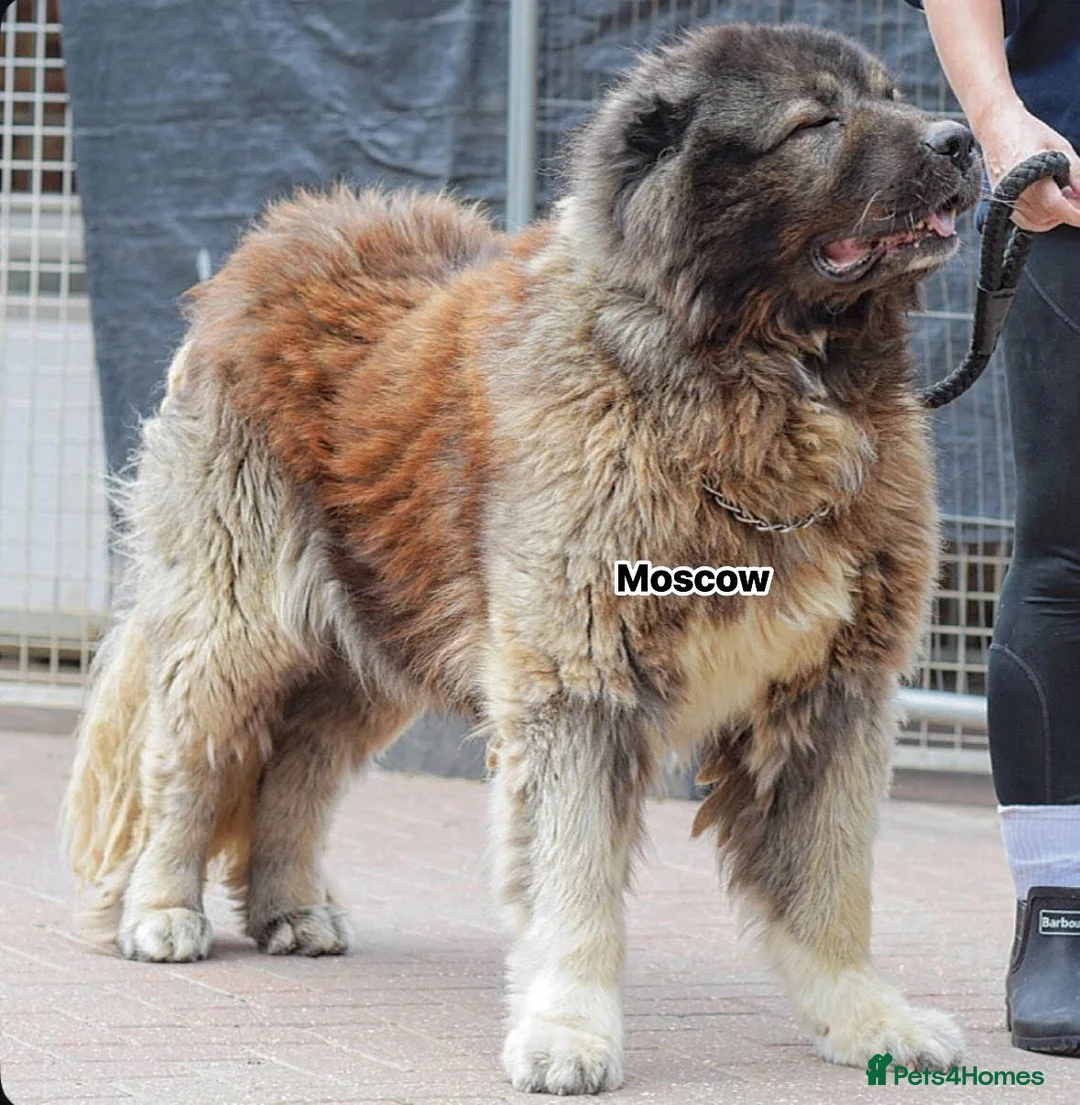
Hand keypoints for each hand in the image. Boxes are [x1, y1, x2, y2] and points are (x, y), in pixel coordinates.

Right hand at [974, 103, 1079, 230]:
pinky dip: (1039, 218)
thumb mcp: (1059, 147)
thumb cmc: (1027, 132)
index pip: (1055, 205)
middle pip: (1046, 217)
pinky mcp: (1001, 202)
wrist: (997, 128)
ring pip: (1035, 222)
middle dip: (1067, 212)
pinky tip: (1048, 204)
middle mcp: (1015, 192)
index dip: (1074, 214)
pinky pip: (1023, 220)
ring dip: (1053, 216)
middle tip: (1078, 197)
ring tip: (1064, 198)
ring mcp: (1006, 199)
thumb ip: (1075, 171)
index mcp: (1029, 176)